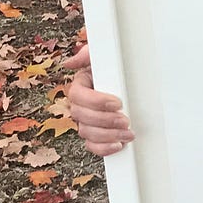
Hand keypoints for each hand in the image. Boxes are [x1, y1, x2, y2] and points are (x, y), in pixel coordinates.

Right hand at [64, 41, 132, 156]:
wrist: (130, 83)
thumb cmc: (115, 69)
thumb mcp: (103, 56)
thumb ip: (89, 54)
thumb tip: (71, 62)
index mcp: (80, 86)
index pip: (78, 96)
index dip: (97, 102)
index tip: (117, 103)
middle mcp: (81, 105)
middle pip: (81, 117)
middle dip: (106, 120)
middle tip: (125, 120)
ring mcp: (87, 122)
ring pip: (86, 133)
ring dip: (108, 135)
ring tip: (128, 133)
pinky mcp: (96, 136)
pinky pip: (92, 146)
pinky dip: (104, 148)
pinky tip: (118, 145)